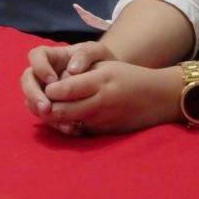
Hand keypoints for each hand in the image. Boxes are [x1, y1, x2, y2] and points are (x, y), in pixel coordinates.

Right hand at [21, 42, 114, 125]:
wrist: (110, 81)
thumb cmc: (101, 61)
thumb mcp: (97, 52)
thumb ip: (86, 53)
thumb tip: (72, 69)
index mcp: (53, 56)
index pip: (36, 56)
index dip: (39, 67)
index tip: (53, 80)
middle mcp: (44, 74)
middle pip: (27, 80)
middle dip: (33, 94)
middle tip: (46, 108)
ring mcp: (45, 92)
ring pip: (31, 101)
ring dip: (42, 113)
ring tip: (61, 122)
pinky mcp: (52, 108)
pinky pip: (45, 117)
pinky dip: (55, 123)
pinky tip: (71, 128)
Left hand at [42, 61, 180, 134]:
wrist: (157, 98)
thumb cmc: (128, 76)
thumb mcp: (105, 65)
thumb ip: (81, 71)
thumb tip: (56, 81)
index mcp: (99, 81)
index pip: (64, 89)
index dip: (49, 89)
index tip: (45, 84)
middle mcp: (100, 102)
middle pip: (62, 110)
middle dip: (47, 107)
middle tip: (41, 100)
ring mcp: (102, 121)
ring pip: (68, 123)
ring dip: (56, 117)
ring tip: (50, 108)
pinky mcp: (104, 133)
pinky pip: (80, 130)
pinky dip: (70, 125)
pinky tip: (67, 118)